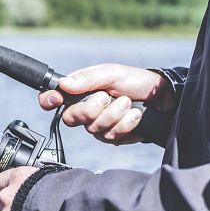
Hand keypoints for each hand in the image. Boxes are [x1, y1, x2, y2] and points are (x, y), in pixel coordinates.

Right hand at [38, 64, 169, 144]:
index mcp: (80, 91)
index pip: (53, 97)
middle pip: (70, 118)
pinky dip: (126, 123)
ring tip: (128, 103)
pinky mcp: (112, 137)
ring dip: (115, 114)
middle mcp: (84, 110)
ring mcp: (97, 126)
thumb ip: (87, 79)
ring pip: (93, 128)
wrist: (161, 98)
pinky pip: (111, 136)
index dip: (48, 100)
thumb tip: (63, 84)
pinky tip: (135, 115)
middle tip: (107, 97)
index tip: (55, 99)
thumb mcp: (112, 73)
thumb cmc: (134, 81)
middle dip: (91, 108)